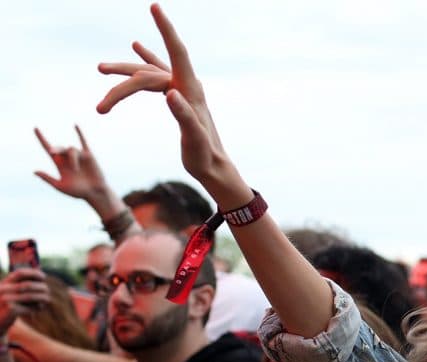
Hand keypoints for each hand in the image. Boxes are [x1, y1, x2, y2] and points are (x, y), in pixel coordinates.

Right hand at [0, 268, 49, 335]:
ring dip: (42, 297)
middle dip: (40, 287)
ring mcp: (5, 300)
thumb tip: (40, 280)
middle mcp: (3, 290)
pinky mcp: (10, 310)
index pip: (19, 273)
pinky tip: (39, 308)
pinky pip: (29, 308)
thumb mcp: (9, 294)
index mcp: (3, 284)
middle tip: (47, 290)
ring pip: (30, 296)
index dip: (33, 273)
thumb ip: (20, 287)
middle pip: (27, 285)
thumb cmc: (4, 307)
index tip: (43, 276)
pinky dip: (37, 307)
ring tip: (46, 299)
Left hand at [33, 126, 114, 205]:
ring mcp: (78, 156)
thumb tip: (34, 171)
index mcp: (59, 164)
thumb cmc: (78, 192)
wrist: (94, 193)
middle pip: (58, 148)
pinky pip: (83, 142)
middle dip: (55, 149)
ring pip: (71, 149)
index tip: (35, 128)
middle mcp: (67, 158)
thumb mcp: (60, 186)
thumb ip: (48, 179)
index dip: (41, 138)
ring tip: (75, 170)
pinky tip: (75, 125)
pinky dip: (79, 133)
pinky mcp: (88, 155)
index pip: (48, 148)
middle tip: (52, 152)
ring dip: (72, 159)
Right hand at [97, 4, 239, 197]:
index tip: (155, 6)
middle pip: (149, 71)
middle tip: (99, 76)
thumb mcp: (194, 139)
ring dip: (125, 72)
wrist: (213, 168)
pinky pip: (158, 74)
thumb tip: (170, 93)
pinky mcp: (178, 98)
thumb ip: (184, 116)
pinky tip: (136, 47)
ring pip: (148, 73)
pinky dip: (146, 60)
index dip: (165, 29)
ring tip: (101, 69)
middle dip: (123, 76)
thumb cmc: (204, 156)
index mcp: (191, 90)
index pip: (177, 52)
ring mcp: (182, 91)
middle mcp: (187, 85)